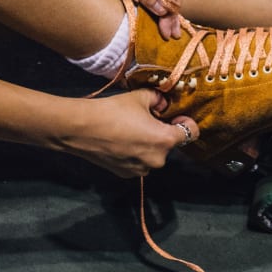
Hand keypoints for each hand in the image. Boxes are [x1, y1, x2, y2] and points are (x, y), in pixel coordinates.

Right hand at [62, 89, 198, 176]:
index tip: (174, 115)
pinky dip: (135, 152)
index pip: (191, 133)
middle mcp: (157, 160)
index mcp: (165, 140)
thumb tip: (164, 103)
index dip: (185, 122)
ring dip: (149, 143)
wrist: (81, 128)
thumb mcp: (141, 97)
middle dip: (162, 131)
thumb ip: (159, 99)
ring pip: (153, 154)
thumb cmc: (113, 111)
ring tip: (131, 129)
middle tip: (147, 118)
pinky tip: (121, 140)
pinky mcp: (125, 174)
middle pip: (169, 144)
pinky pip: (139, 161)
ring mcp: (141, 170)